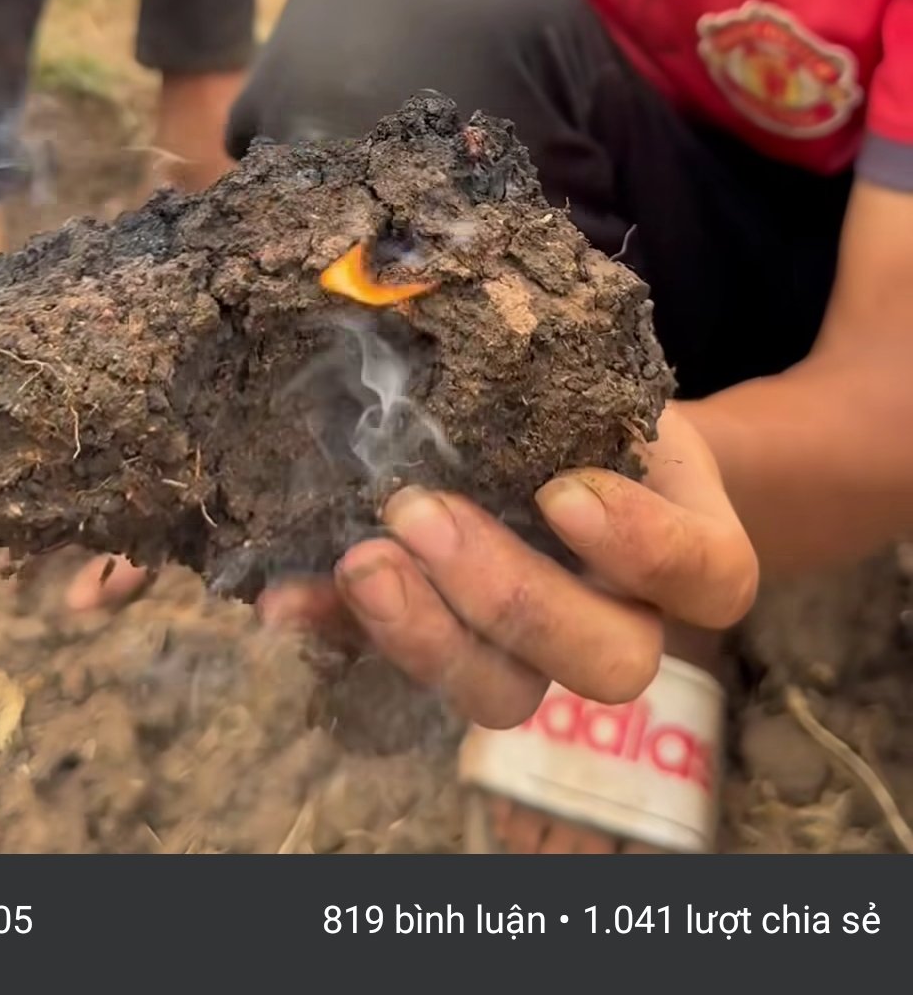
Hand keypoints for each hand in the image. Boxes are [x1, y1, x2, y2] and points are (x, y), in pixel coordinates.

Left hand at [259, 406, 757, 727]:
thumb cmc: (589, 397)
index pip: (706, 576)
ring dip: (426, 637)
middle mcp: (627, 622)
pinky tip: (287, 599)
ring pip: (507, 698)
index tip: (562, 490)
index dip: (642, 548)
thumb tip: (426, 295)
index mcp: (692, 553)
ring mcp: (539, 658)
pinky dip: (337, 637)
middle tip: (424, 514)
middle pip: (609, 663)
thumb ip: (560, 368)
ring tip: (360, 563)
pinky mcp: (453, 656)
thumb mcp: (604, 374)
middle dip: (511, 597)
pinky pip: (395, 677)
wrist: (563, 440)